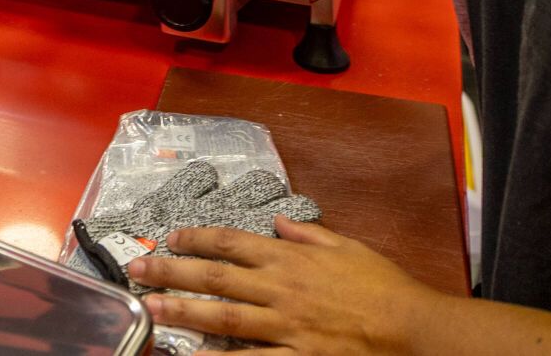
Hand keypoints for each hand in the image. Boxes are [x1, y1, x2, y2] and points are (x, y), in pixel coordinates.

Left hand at [126, 217, 436, 353]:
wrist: (413, 328)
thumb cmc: (383, 287)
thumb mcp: (348, 247)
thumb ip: (308, 235)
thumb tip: (279, 223)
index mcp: (292, 259)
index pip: (233, 242)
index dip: (198, 238)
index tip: (172, 237)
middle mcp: (282, 289)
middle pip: (216, 277)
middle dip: (172, 270)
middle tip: (137, 267)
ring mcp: (286, 327)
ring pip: (223, 317)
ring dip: (183, 310)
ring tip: (150, 307)